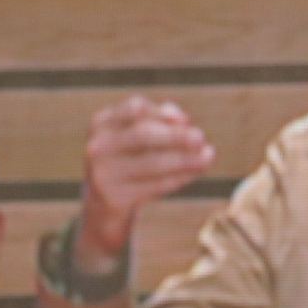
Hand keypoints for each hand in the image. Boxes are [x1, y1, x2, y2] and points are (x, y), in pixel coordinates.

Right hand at [77, 97, 214, 269]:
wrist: (104, 199)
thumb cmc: (130, 156)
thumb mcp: (136, 135)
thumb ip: (160, 121)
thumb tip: (182, 120)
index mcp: (103, 123)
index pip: (134, 109)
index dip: (162, 113)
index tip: (186, 119)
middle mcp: (99, 145)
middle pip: (143, 135)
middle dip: (176, 136)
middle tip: (200, 138)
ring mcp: (105, 173)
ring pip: (152, 163)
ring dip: (185, 159)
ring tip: (208, 157)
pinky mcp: (116, 197)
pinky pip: (156, 185)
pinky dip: (180, 177)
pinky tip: (197, 170)